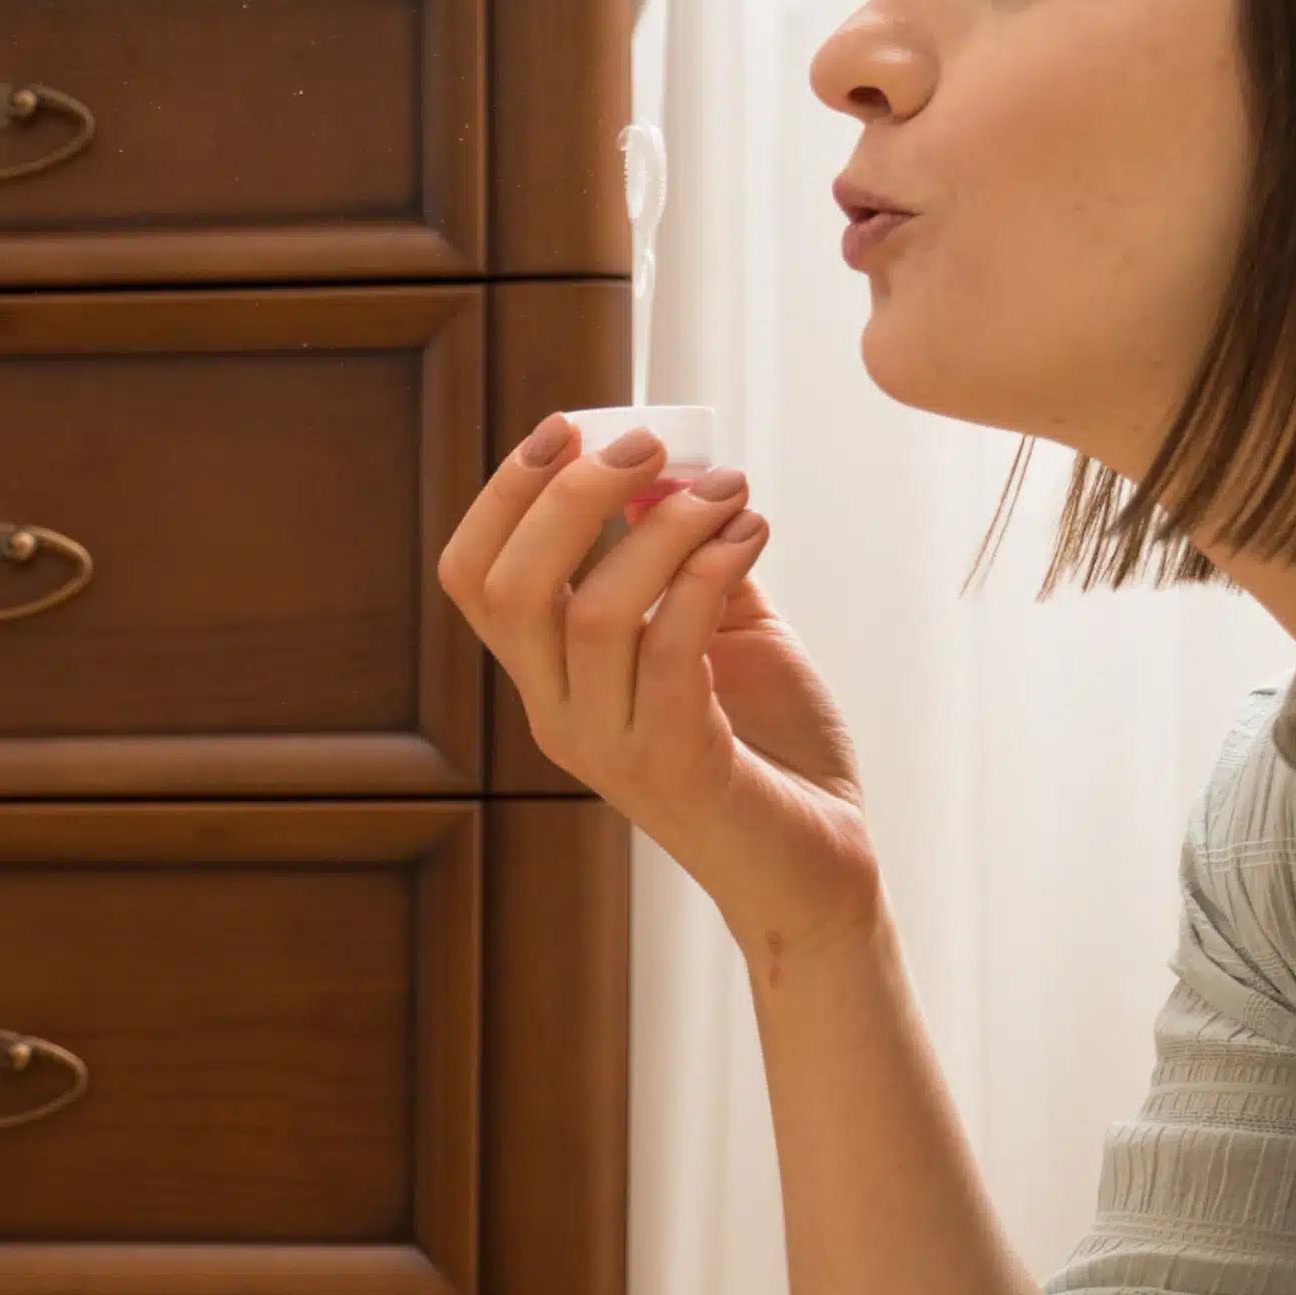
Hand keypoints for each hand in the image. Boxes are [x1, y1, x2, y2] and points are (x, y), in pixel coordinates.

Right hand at [438, 419, 877, 952]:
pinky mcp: (675, 763)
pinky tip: (752, 532)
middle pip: (511, 587)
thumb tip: (668, 466)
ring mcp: (608, 745)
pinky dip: (710, 571)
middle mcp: (557, 714)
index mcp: (550, 680)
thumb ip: (687, 557)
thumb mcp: (724, 630)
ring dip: (666, 528)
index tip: (569, 428)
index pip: (475, 578)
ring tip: (730, 491)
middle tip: (648, 448)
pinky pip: (672, 648)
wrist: (820, 866)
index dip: (505, 495)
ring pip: (594, 612)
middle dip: (569, 496)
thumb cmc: (770, 746)